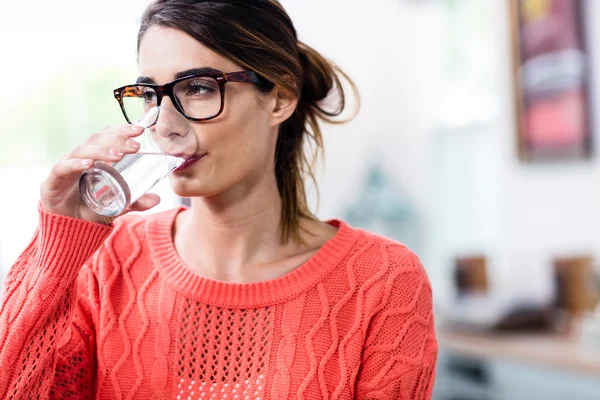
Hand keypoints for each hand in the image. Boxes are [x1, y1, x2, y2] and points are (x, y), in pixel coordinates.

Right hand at [40, 125, 160, 224]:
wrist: (68, 229)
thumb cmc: (90, 210)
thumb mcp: (118, 206)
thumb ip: (135, 201)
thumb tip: (157, 198)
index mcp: (94, 158)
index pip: (107, 137)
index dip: (122, 131)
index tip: (139, 130)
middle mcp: (79, 158)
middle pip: (96, 140)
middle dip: (117, 139)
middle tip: (135, 146)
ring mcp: (65, 167)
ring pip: (82, 150)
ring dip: (101, 151)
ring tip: (119, 156)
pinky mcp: (52, 181)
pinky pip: (63, 168)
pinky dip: (76, 164)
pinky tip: (89, 164)